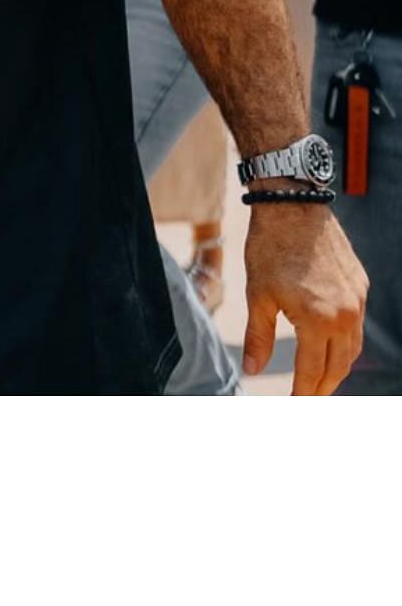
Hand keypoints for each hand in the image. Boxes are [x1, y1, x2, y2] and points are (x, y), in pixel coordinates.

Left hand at [242, 203, 366, 393]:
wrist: (293, 205)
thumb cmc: (270, 248)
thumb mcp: (258, 295)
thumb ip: (258, 337)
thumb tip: (251, 371)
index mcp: (318, 320)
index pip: (313, 371)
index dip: (303, 393)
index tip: (294, 406)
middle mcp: (345, 314)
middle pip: (339, 366)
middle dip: (323, 387)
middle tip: (308, 399)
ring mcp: (357, 300)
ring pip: (352, 348)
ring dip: (337, 367)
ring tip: (320, 379)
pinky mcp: (360, 286)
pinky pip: (357, 325)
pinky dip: (344, 341)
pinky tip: (330, 344)